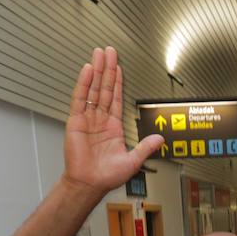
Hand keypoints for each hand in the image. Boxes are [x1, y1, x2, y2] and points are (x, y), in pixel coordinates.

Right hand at [62, 47, 164, 194]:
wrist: (89, 184)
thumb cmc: (106, 176)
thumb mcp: (133, 161)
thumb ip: (145, 147)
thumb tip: (160, 139)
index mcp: (113, 127)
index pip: (116, 98)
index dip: (118, 82)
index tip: (119, 67)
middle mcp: (100, 120)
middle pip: (104, 88)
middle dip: (107, 69)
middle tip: (109, 51)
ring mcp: (87, 119)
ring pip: (93, 89)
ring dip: (97, 71)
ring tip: (99, 54)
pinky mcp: (76, 121)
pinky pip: (80, 99)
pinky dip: (84, 84)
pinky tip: (88, 71)